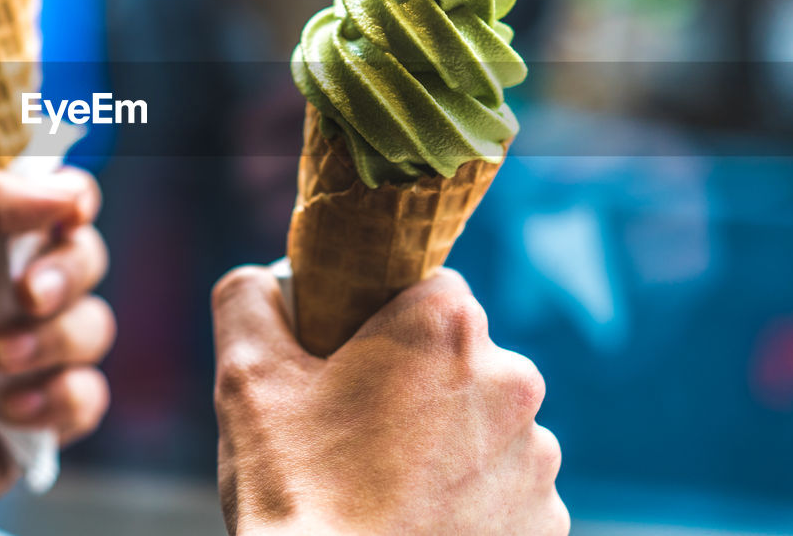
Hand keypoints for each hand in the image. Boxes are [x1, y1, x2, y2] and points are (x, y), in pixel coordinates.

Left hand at [0, 168, 114, 535]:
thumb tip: (65, 189)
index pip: (50, 201)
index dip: (71, 200)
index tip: (70, 213)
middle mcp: (3, 297)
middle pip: (85, 258)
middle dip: (64, 276)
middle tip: (23, 297)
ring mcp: (25, 358)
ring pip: (94, 326)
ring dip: (53, 341)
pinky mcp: (37, 418)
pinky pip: (88, 395)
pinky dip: (59, 400)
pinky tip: (8, 411)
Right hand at [211, 266, 566, 535]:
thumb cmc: (298, 491)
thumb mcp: (246, 378)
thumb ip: (249, 301)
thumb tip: (262, 281)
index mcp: (446, 327)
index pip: (425, 288)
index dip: (381, 321)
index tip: (348, 362)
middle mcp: (511, 380)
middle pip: (458, 357)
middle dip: (415, 383)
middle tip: (356, 431)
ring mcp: (536, 458)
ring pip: (483, 425)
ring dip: (446, 443)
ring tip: (384, 487)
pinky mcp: (545, 523)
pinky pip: (505, 490)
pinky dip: (470, 501)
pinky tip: (418, 522)